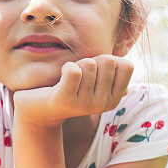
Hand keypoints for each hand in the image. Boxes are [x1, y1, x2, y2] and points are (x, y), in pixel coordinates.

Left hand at [12, 55, 133, 126]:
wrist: (40, 107)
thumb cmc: (71, 86)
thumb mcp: (96, 80)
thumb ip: (114, 71)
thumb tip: (127, 65)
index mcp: (115, 99)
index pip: (127, 65)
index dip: (109, 60)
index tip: (96, 71)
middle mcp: (104, 104)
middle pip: (107, 61)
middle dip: (91, 60)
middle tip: (78, 76)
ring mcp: (86, 104)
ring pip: (89, 63)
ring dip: (76, 64)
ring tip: (68, 79)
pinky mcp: (66, 100)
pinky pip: (74, 71)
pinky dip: (66, 67)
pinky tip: (60, 79)